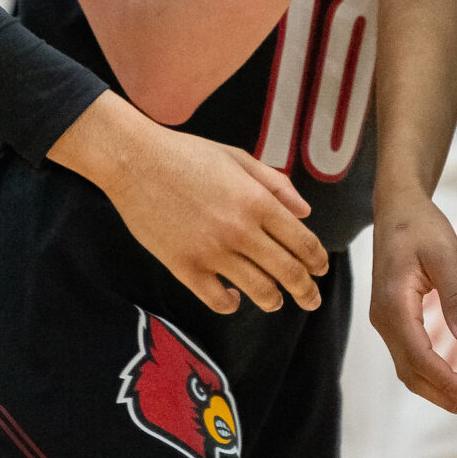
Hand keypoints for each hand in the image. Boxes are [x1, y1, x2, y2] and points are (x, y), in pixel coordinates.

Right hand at [51, 98, 328, 314]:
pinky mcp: (185, 267)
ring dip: (272, 300)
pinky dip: (231, 304)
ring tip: (274, 301)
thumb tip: (305, 211)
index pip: (302, 242)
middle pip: (287, 272)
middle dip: (306, 290)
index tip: (321, 270)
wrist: (135, 161)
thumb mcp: (238, 158)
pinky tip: (233, 297)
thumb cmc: (188, 154)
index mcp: (258, 201)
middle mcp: (241, 230)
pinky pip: (217, 300)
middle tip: (311, 300)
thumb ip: (275, 184)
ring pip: (258, 291)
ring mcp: (212, 252)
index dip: (317, 261)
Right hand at [368, 191, 456, 419]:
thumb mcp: (445, 255)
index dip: (446, 382)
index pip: (419, 356)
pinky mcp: (394, 320)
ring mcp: (386, 321)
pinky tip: (454, 382)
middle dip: (445, 397)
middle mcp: (384, 319)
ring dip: (439, 390)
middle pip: (411, 372)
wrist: (397, 208)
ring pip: (409, 370)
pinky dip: (432, 375)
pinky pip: (410, 357)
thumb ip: (455, 296)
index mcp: (394, 304)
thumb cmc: (421, 226)